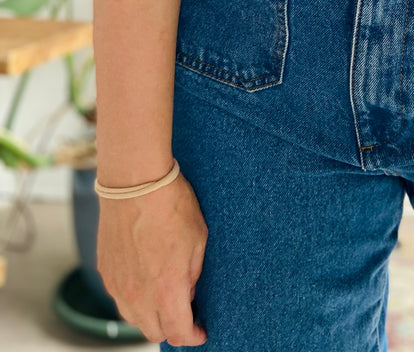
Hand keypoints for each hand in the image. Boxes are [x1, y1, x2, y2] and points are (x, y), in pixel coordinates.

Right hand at [97, 172, 208, 345]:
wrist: (135, 182)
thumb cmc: (172, 206)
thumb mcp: (198, 239)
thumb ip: (192, 274)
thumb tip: (187, 293)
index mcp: (167, 290)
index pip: (178, 333)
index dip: (193, 336)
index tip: (200, 332)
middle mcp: (139, 295)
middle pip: (155, 331)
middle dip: (173, 328)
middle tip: (185, 312)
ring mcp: (119, 285)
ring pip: (134, 318)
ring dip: (151, 315)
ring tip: (165, 296)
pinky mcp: (106, 271)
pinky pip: (120, 297)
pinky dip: (134, 298)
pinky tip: (145, 279)